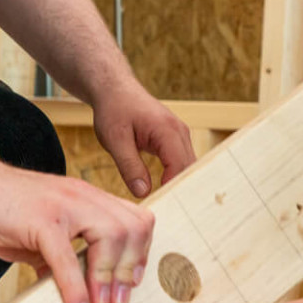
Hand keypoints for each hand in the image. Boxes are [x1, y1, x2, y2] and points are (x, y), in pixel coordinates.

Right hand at [0, 164, 155, 302]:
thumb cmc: (1, 207)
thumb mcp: (44, 231)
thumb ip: (64, 255)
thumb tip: (77, 289)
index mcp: (87, 198)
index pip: (136, 219)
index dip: (140, 253)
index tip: (130, 282)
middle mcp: (82, 197)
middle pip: (132, 228)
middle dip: (130, 269)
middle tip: (118, 301)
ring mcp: (63, 206)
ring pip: (109, 238)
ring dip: (108, 279)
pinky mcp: (41, 220)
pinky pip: (67, 258)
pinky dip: (75, 288)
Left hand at [88, 82, 195, 197]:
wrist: (114, 90)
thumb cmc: (113, 110)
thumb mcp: (115, 140)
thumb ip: (129, 166)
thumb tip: (143, 192)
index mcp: (167, 131)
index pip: (179, 168)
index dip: (173, 189)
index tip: (162, 207)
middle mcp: (180, 132)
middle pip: (189, 169)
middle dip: (181, 190)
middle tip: (169, 213)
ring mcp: (179, 135)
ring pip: (187, 166)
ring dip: (179, 184)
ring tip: (169, 206)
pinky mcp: (174, 139)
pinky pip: (180, 162)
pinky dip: (175, 176)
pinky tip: (166, 192)